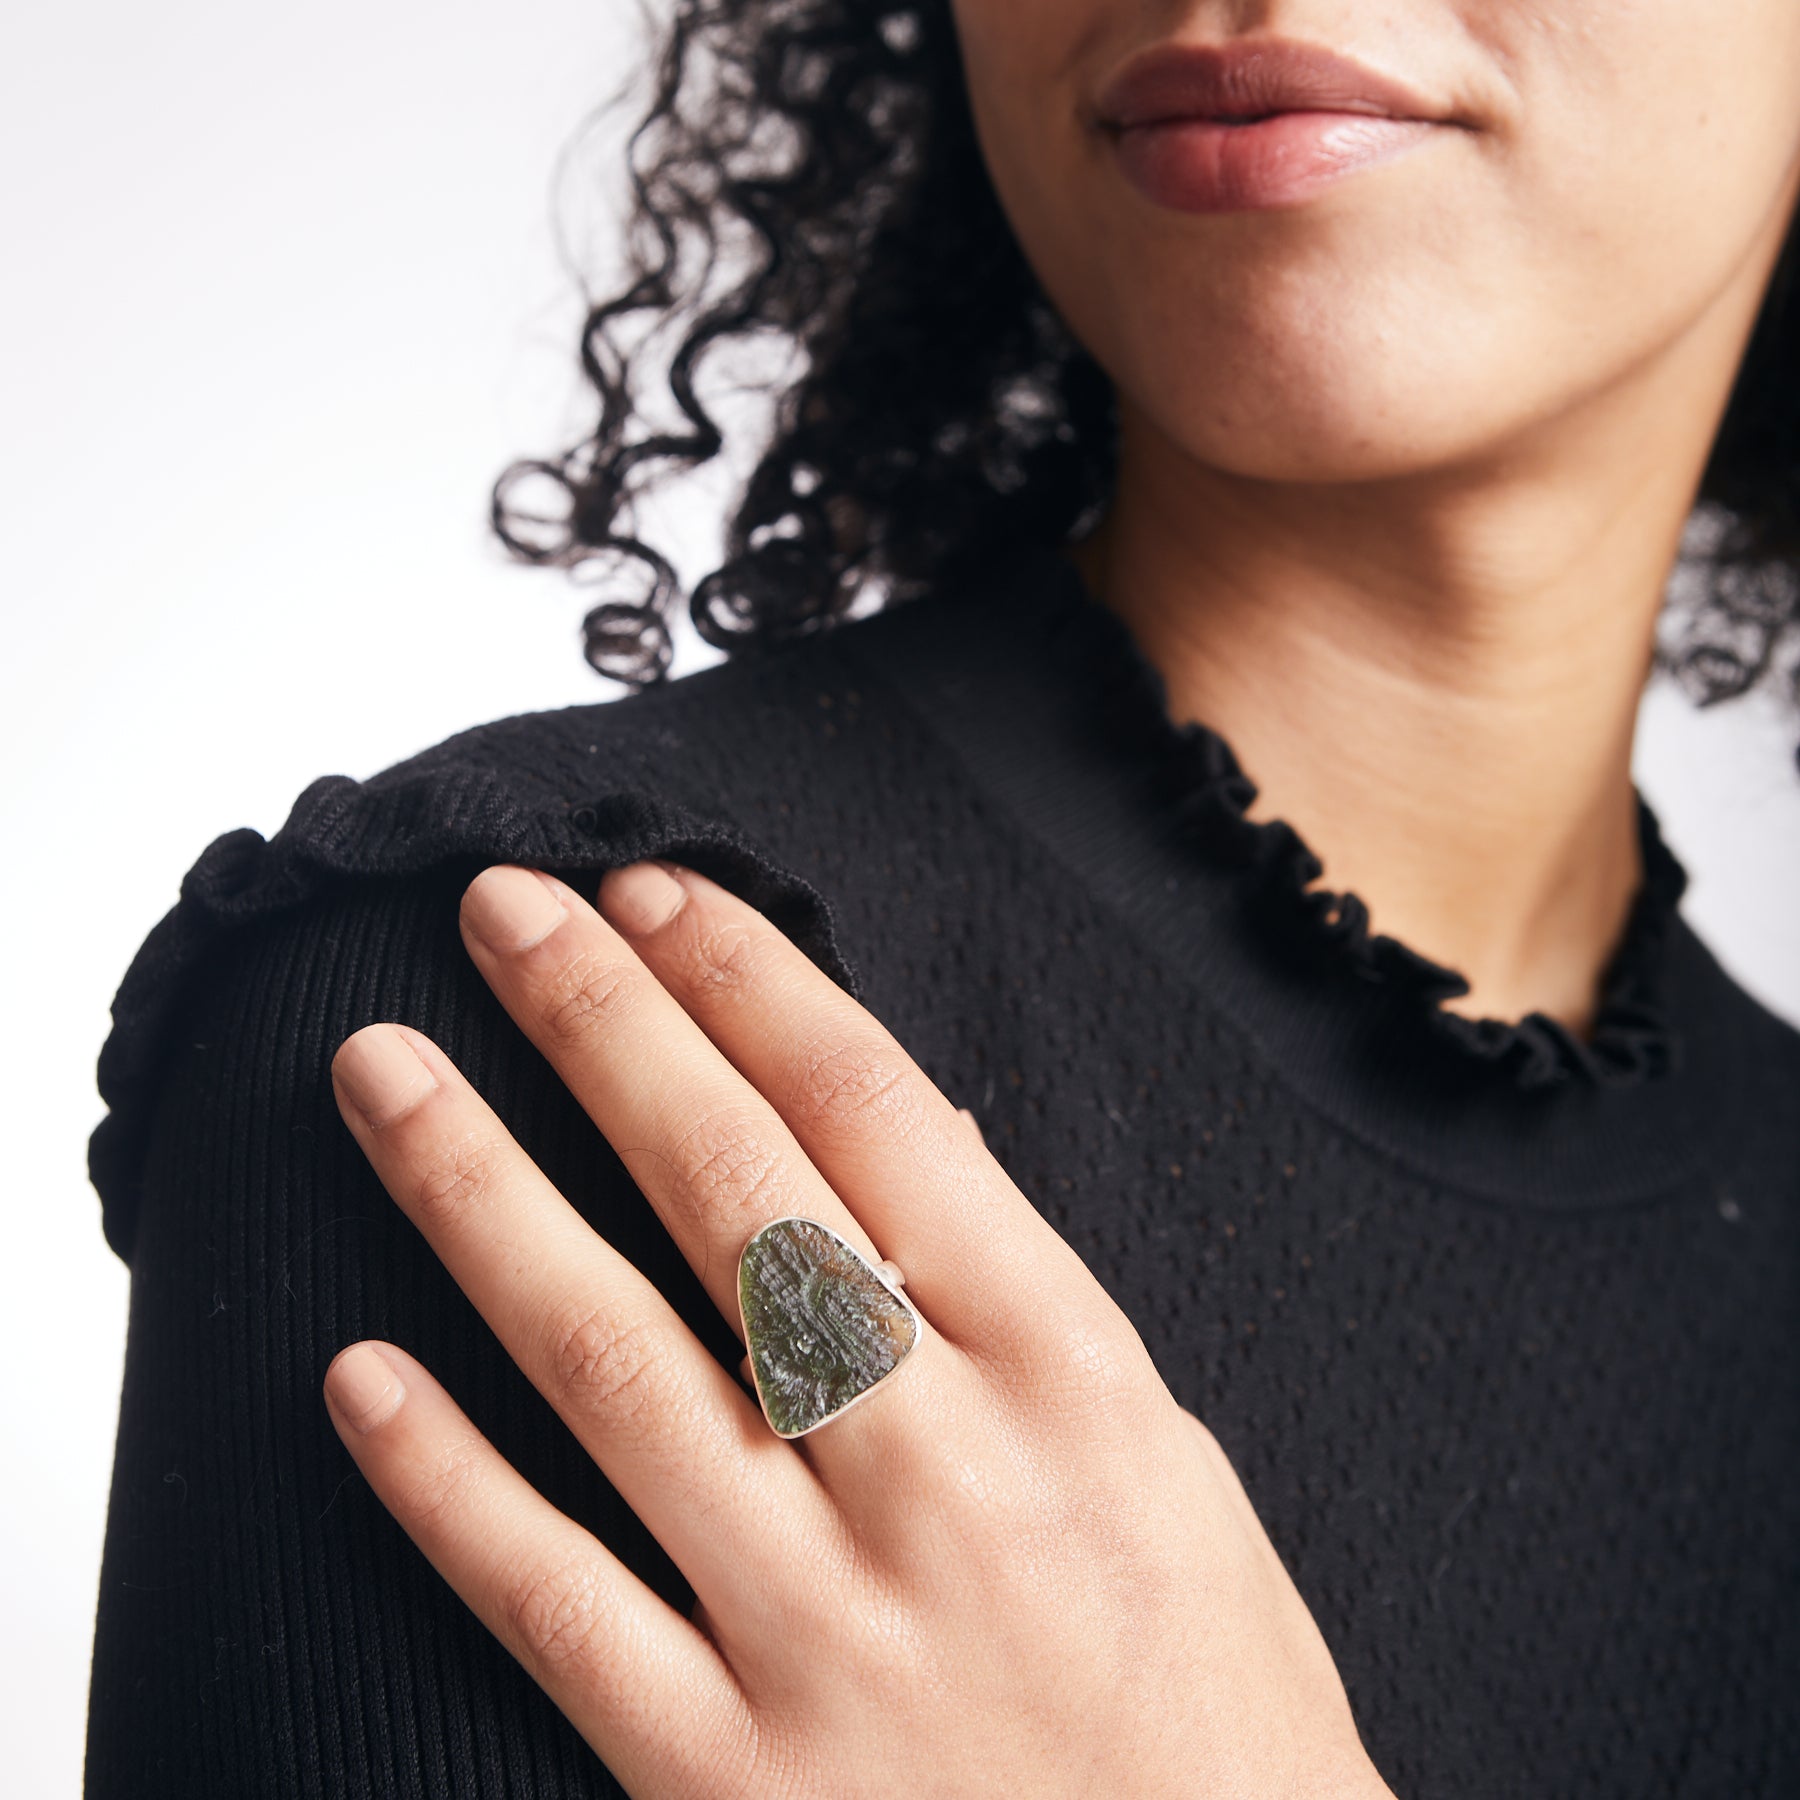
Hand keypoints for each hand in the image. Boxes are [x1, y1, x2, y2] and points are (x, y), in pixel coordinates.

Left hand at [322, 859, 1390, 1798]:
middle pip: (732, 1197)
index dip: (751, 987)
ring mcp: (826, 1628)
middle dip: (601, 1030)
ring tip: (382, 1077)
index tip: (654, 897)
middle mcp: (942, 1474)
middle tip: (500, 915)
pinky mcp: (730, 1777)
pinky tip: (357, 1375)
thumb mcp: (1167, 1460)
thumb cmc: (1209, 1698)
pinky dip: (444, 1482)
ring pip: (610, 1362)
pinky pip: (555, 1601)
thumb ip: (1026, 1297)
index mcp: (1070, 1375)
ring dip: (477, 1199)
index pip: (881, 1118)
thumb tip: (909, 1131)